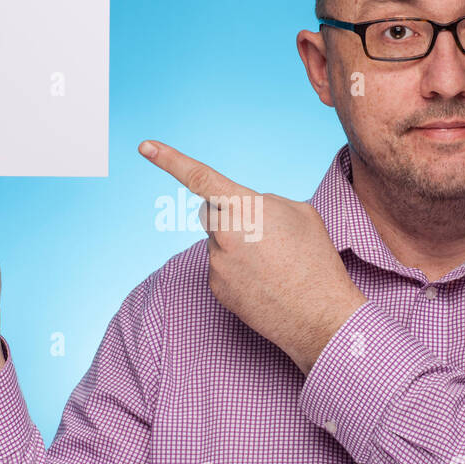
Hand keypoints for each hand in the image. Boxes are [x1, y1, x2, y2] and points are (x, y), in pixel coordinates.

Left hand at [139, 140, 366, 373]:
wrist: (319, 316)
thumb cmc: (316, 260)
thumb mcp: (300, 212)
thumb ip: (265, 201)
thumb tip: (246, 210)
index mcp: (244, 208)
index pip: (199, 177)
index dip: (170, 159)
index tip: (145, 147)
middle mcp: (223, 233)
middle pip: (212, 212)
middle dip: (229, 215)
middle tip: (266, 235)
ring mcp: (216, 263)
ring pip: (218, 241)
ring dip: (238, 245)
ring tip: (273, 264)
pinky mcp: (215, 287)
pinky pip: (221, 267)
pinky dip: (238, 270)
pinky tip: (263, 281)